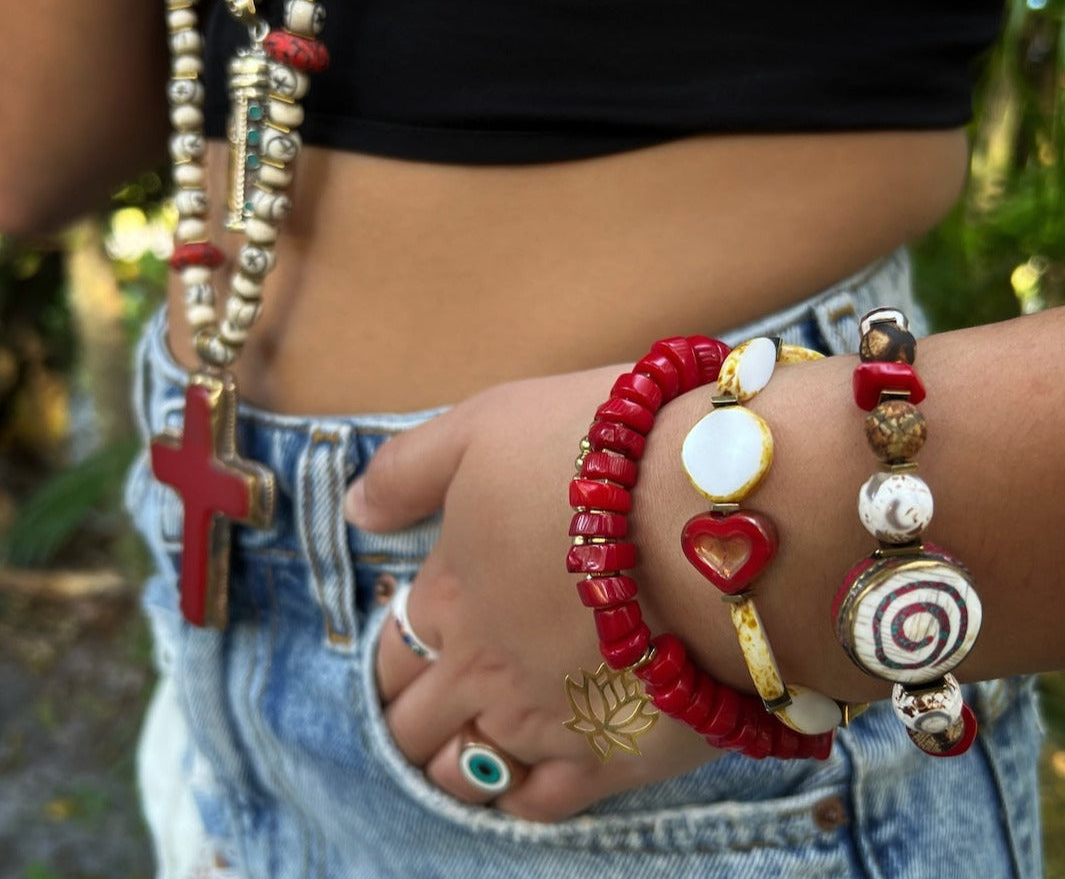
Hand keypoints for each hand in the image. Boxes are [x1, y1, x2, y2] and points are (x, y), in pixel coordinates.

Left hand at [344, 367, 723, 821]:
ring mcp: (544, 724)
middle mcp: (482, 670)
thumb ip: (406, 471)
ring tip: (477, 736)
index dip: (400, 645)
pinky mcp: (615, 759)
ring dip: (458, 758)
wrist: (715, 512)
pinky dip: (520, 793)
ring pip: (464, 773)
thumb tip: (355, 511)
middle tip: (441, 695)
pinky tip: (529, 770)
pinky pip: (540, 807)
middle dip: (416, 711)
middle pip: (413, 722)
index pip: (393, 647)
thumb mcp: (482, 428)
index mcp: (449, 595)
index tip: (423, 637)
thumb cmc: (595, 455)